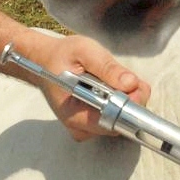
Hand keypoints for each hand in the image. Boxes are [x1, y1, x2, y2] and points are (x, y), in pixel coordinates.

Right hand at [21, 33, 151, 140]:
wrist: (46, 61)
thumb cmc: (61, 55)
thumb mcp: (83, 51)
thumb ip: (106, 67)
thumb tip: (130, 83)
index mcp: (74, 115)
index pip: (111, 122)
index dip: (128, 106)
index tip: (134, 86)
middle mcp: (81, 128)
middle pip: (120, 123)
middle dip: (129, 99)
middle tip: (122, 76)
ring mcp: (88, 128)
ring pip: (122, 120)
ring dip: (125, 98)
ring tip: (110, 78)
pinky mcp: (94, 123)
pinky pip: (118, 116)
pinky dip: (122, 99)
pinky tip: (111, 85)